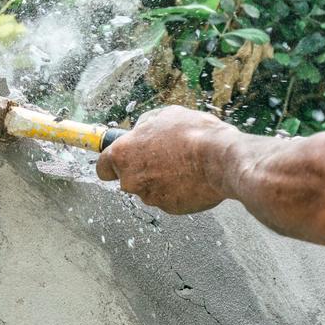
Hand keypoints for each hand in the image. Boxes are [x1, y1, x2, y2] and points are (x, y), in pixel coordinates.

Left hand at [96, 106, 233, 213]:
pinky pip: (169, 199)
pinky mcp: (169, 209)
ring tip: (183, 164)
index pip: (102, 167)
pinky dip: (177, 191)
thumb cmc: (193, 134)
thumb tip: (141, 131)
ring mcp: (149, 196)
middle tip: (164, 157)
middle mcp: (130, 179)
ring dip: (161, 180)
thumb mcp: (165, 115)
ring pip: (149, 189)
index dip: (111, 164)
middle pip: (128, 178)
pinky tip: (191, 177)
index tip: (118, 163)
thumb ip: (145, 125)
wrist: (221, 159)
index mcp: (123, 154)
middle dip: (142, 170)